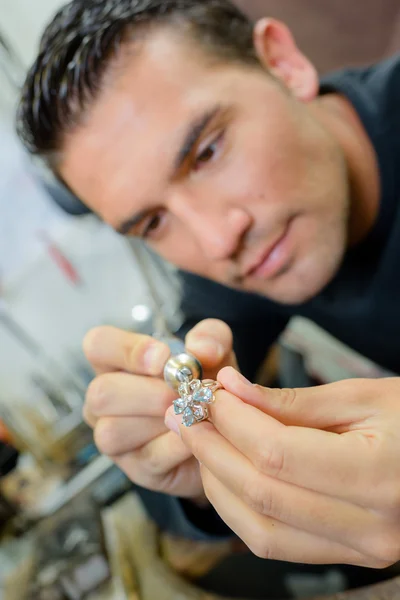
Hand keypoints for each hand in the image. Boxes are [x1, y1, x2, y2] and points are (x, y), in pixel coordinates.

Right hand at [82, 319, 235, 500]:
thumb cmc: (205, 382)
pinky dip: (177, 444)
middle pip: (101, 393)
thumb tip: (201, 350)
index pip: (98, 344)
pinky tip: (197, 435)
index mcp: (116, 361)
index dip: (126, 350)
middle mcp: (104, 399)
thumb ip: (210, 337)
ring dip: (159, 421)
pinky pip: (147, 457)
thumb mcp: (214, 351)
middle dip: (148, 393)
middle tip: (184, 391)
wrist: (225, 428)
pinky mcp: (134, 466)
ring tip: (192, 413)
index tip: (163, 357)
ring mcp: (113, 435)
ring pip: (113, 430)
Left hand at [166, 369, 399, 567]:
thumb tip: (231, 389)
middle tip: (186, 415)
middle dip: (212, 448)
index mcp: (379, 475)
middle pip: (262, 492)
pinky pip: (276, 542)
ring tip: (199, 441)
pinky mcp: (346, 555)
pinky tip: (225, 473)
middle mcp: (370, 526)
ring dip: (217, 482)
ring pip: (259, 528)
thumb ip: (292, 402)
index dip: (233, 422)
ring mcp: (360, 549)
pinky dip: (239, 509)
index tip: (209, 393)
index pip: (278, 453)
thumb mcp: (362, 396)